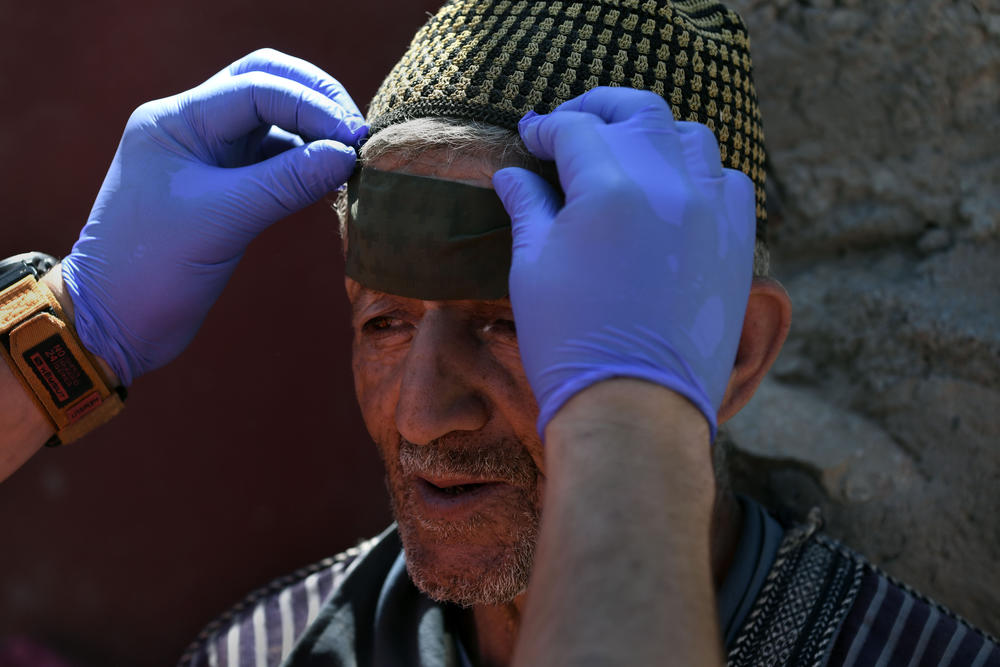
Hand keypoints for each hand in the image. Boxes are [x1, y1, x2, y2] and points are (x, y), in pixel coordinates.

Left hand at [61, 48, 365, 384]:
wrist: (116, 321)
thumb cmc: (152, 268)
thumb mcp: (223, 219)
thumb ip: (287, 181)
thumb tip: (346, 154)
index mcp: (176, 120)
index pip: (255, 87)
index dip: (309, 105)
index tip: (352, 137)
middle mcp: (192, 127)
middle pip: (264, 84)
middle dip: (314, 99)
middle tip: (356, 131)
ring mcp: (208, 156)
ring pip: (273, 122)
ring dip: (313, 132)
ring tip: (350, 157)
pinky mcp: (224, 188)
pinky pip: (274, 160)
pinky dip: (305, 163)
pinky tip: (331, 179)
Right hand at [492, 87, 754, 439]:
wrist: (635, 408)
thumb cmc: (571, 343)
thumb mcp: (533, 268)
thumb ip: (529, 207)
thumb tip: (514, 172)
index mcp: (608, 189)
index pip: (575, 128)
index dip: (547, 127)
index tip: (532, 137)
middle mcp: (668, 186)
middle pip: (639, 113)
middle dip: (601, 108)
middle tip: (574, 122)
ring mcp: (711, 212)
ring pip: (691, 138)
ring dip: (654, 136)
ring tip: (627, 154)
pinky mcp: (736, 244)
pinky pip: (729, 182)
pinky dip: (700, 173)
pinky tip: (675, 192)